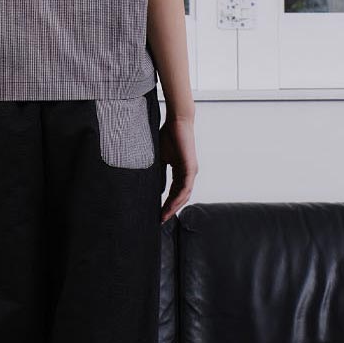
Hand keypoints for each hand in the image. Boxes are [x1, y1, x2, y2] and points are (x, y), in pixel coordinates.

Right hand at [160, 106, 197, 221]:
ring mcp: (191, 171)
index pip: (175, 192)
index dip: (167, 204)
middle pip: (181, 197)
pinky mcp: (190, 168)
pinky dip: (177, 199)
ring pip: (183, 195)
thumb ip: (159, 171)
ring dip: (173, 208)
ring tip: (163, 217)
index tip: (158, 213)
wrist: (177, 122)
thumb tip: (152, 185)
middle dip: (170, 210)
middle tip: (160, 220)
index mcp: (182, 171)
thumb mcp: (160, 158)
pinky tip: (169, 206)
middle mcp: (189, 173)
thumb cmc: (168, 135)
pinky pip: (185, 188)